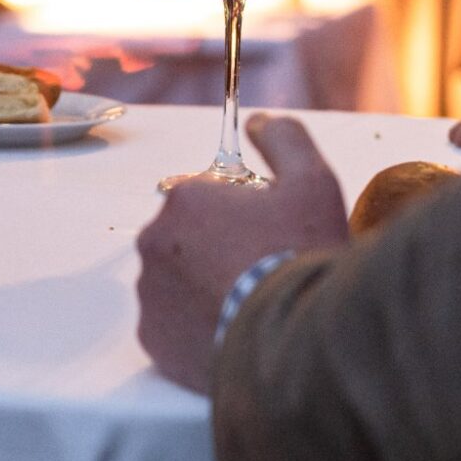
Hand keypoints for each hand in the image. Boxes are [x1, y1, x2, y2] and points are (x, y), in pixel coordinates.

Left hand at [135, 115, 347, 393]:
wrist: (296, 340)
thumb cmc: (301, 256)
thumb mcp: (312, 182)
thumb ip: (284, 139)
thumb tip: (259, 121)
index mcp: (185, 198)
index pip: (208, 198)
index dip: (244, 216)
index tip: (268, 237)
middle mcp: (155, 240)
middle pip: (187, 239)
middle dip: (217, 250)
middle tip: (260, 273)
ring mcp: (149, 292)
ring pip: (176, 281)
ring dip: (202, 288)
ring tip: (248, 306)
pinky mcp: (151, 338)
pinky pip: (170, 325)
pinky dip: (193, 327)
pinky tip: (229, 331)